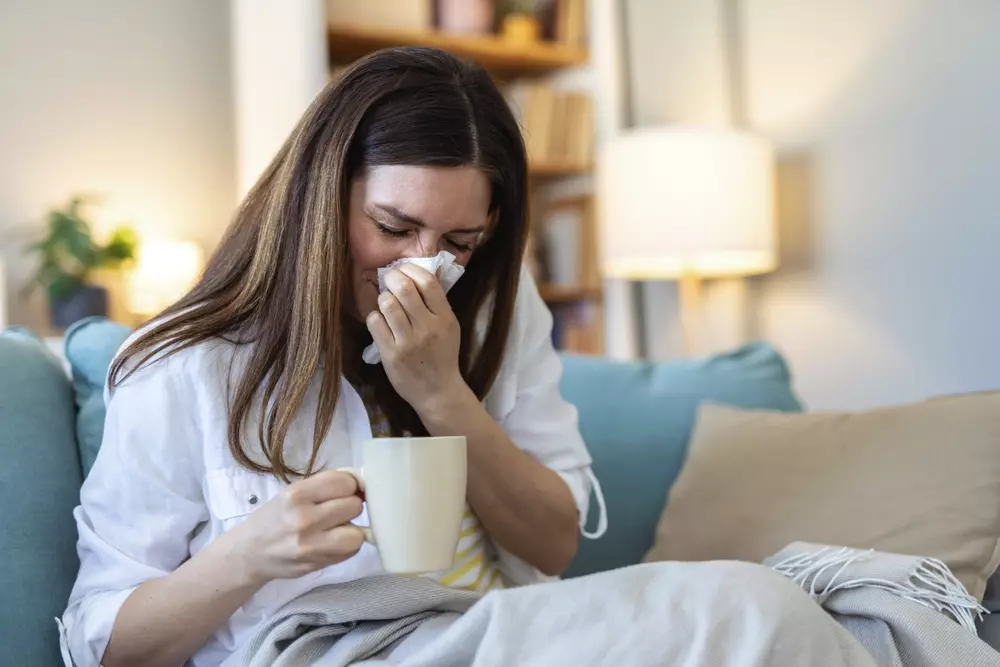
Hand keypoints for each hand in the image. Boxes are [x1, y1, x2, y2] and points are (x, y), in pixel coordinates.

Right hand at [225, 470, 364, 583]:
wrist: (250, 553)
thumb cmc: (276, 517)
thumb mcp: (293, 492)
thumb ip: (326, 486)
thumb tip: (362, 483)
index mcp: (297, 494)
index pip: (344, 482)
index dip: (351, 485)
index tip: (346, 490)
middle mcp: (303, 519)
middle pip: (354, 506)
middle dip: (351, 506)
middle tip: (339, 510)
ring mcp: (310, 546)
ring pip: (357, 534)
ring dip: (353, 530)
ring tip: (338, 528)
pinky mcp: (317, 564)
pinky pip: (350, 552)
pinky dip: (348, 546)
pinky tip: (333, 542)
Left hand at [366, 264, 472, 414]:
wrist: (438, 392)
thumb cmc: (443, 356)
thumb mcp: (449, 327)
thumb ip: (436, 304)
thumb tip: (416, 274)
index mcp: (445, 318)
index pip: (428, 282)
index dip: (411, 269)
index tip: (403, 269)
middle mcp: (427, 327)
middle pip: (404, 288)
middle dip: (392, 278)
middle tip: (389, 279)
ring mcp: (408, 341)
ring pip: (387, 303)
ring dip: (383, 298)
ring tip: (386, 304)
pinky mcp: (391, 354)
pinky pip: (375, 323)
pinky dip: (375, 317)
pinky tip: (381, 322)